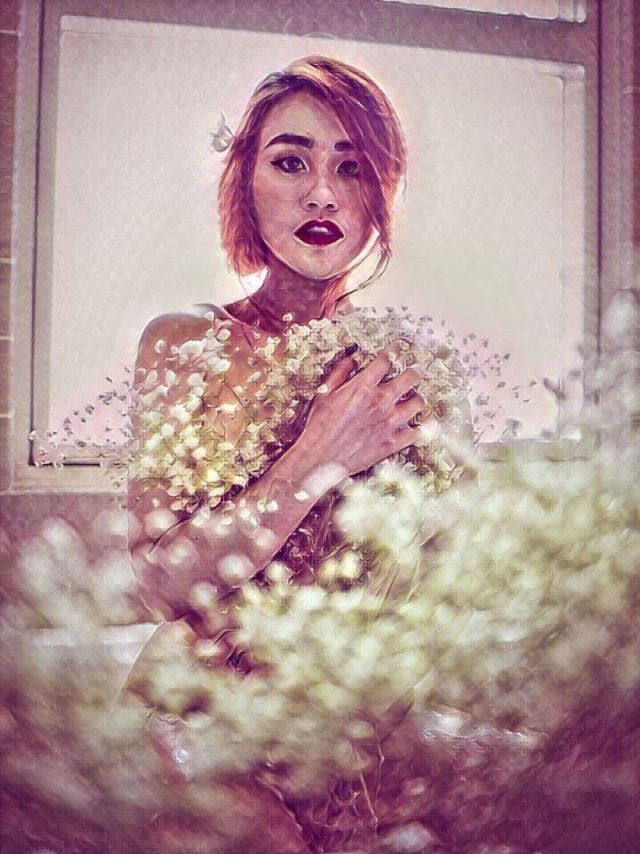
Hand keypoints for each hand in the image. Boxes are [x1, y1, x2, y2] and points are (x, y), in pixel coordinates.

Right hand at [299, 341, 426, 477]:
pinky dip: (418, 428)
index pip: (386, 360)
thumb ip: (340, 373)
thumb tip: (352, 358)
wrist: (320, 457)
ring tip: (415, 397)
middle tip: (415, 371)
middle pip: (411, 377)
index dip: (394, 350)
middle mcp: (380, 402)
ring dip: (418, 397)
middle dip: (415, 371)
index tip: (397, 348)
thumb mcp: (324, 394)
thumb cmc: (319, 425)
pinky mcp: (392, 442)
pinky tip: (415, 425)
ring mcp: (389, 422)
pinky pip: (416, 432)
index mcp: (363, 387)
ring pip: (418, 403)